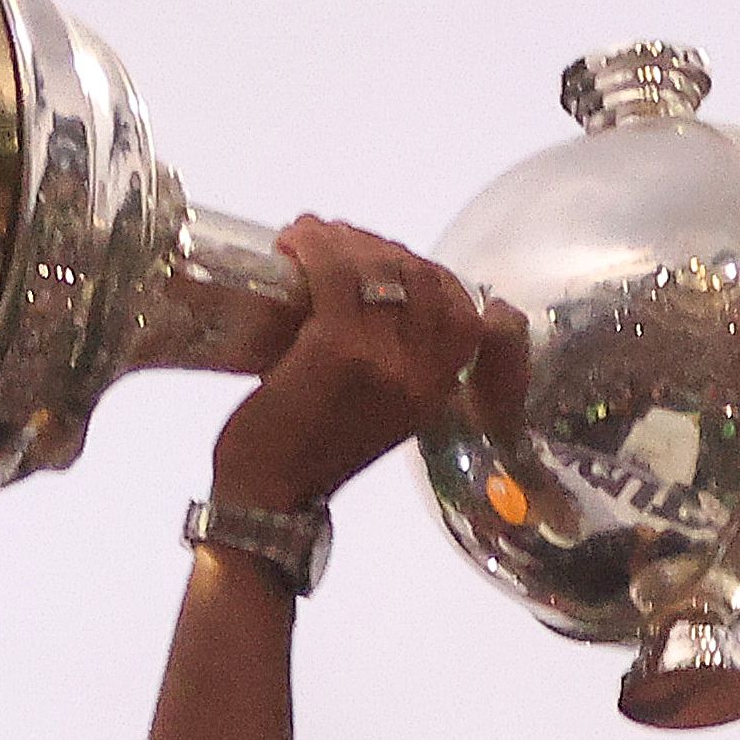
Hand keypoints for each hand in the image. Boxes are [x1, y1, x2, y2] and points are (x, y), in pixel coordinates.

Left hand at [210, 218, 493, 514]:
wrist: (268, 500)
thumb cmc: (312, 457)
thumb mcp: (378, 415)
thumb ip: (395, 368)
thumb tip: (376, 299)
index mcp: (435, 391)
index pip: (470, 315)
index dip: (434, 276)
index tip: (390, 262)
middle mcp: (421, 373)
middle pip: (423, 276)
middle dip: (380, 245)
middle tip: (335, 243)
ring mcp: (383, 359)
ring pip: (381, 266)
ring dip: (343, 238)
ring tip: (309, 239)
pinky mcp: (336, 349)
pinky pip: (336, 273)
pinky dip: (314, 246)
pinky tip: (293, 242)